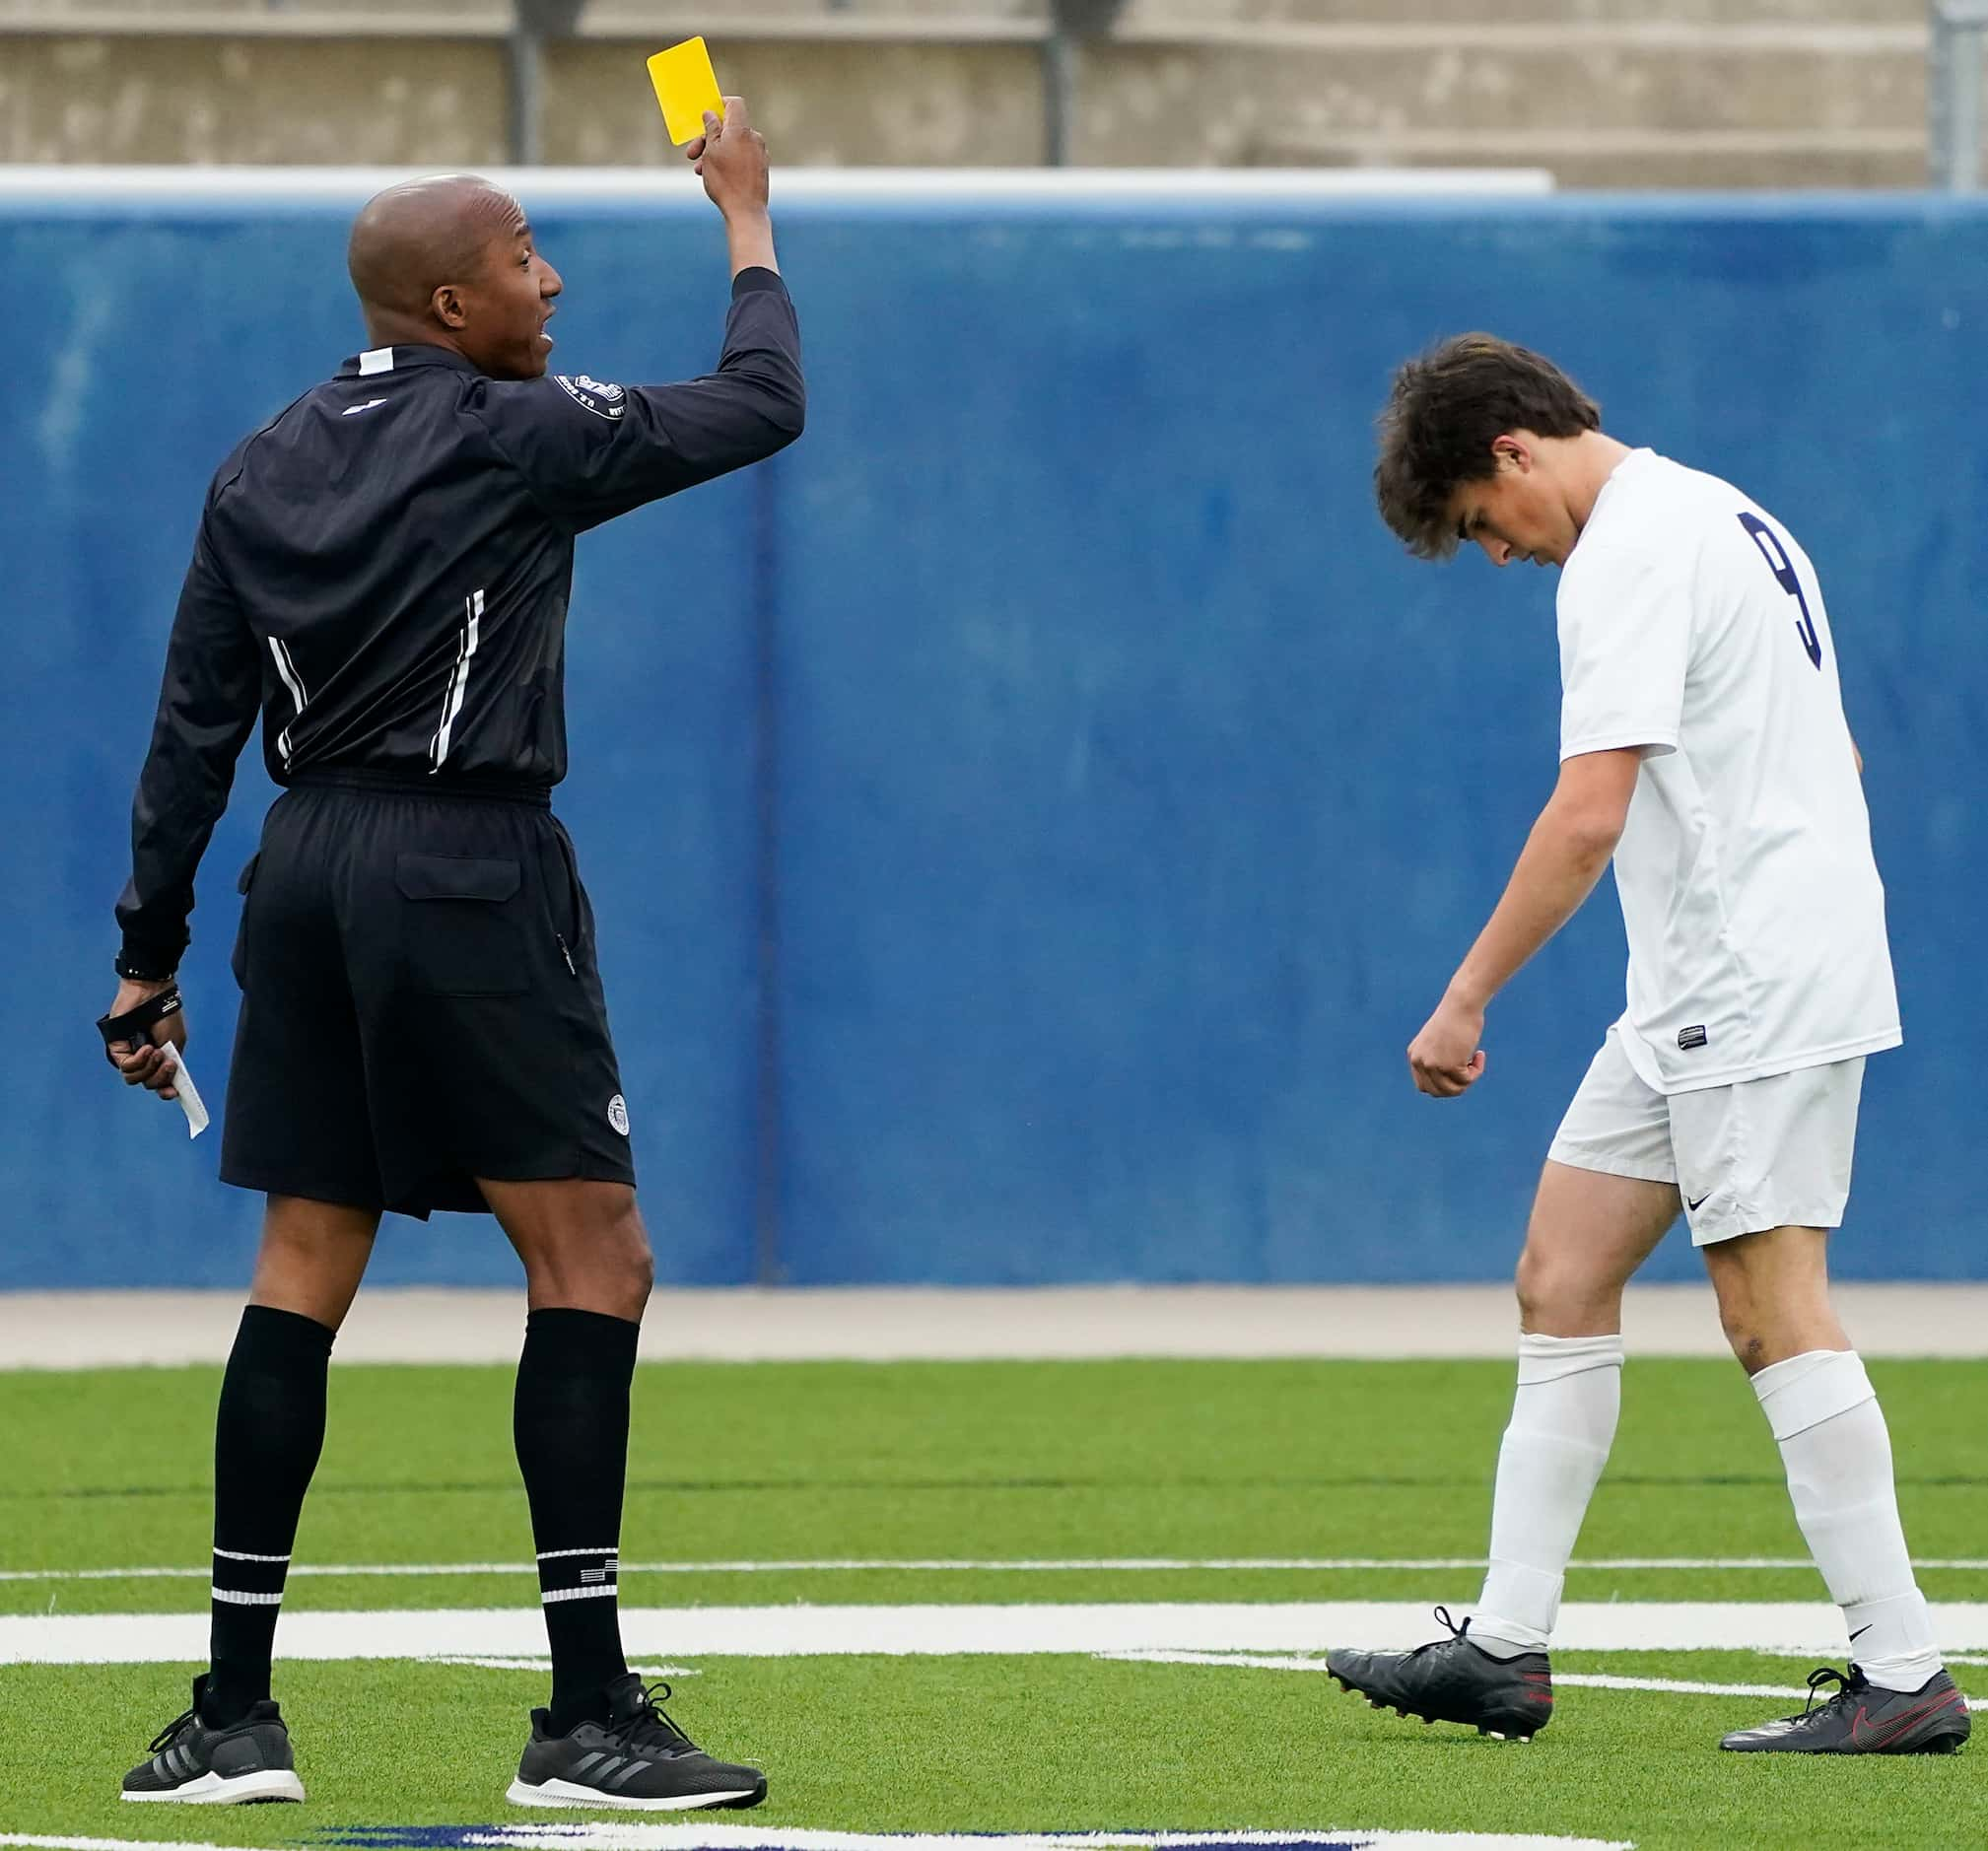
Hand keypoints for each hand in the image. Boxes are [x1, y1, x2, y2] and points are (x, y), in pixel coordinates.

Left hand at [103, 976, 186, 1102]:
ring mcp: (130, 1055)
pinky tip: (147, 1047)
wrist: (152, 996)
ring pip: (134, 1079)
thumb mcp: (176, 1043)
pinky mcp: (117, 1049)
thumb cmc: (166, 1015)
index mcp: (160, 1059)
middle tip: (168, 1063)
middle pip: (148, 1083)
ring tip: (156, 1051)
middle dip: (160, 1077)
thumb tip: (171, 1084)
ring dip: (149, 1069)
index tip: (174, 1093)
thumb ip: (172, 1064)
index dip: (165, 1091)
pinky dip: (138, 1060)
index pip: (159, 1081)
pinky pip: (125, 1066)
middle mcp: (144, 1060)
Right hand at [685, 96, 769, 218]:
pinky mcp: (760, 168)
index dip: (720, 105)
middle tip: (692, 152)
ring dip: (714, 153)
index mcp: (741, 130)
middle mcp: (754, 138)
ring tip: (699, 169)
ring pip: (733, 145)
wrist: (746, 212)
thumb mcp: (711, 152)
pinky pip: (741, 157)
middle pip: (729, 128)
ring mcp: (759, 154)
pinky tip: (714, 175)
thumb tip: (711, 114)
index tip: (707, 116)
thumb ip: (711, 129)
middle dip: (708, 137)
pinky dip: (727, 161)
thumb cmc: (726, 182)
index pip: (734, 104)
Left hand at [1408, 994, 1486, 1098]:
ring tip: (1474, 1062)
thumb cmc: (1455, 1019)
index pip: (1424, 1086)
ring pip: (1453, 1090)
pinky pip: (1467, 1080)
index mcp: (1414, 1056)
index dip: (1443, 1085)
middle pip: (1437, 1092)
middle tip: (1468, 1071)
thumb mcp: (1439, 1041)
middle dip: (1456, 1087)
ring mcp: (1432, 1065)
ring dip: (1468, 1080)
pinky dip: (1477, 1071)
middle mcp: (1419, 1062)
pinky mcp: (1448, 1065)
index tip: (1456, 1073)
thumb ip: (1438, 1059)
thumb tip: (1446, 1085)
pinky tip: (1479, 1054)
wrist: (1461, 1005)